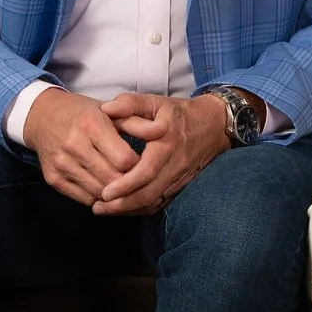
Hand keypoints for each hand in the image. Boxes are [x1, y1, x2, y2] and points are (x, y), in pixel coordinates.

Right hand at [24, 87, 141, 203]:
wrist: (42, 117)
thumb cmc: (82, 113)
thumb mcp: (109, 110)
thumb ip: (136, 122)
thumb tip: (164, 130)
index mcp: (91, 124)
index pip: (125, 160)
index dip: (140, 166)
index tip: (145, 164)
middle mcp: (74, 144)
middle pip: (113, 179)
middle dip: (129, 183)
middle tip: (138, 180)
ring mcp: (61, 164)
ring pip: (99, 192)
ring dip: (115, 194)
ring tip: (124, 186)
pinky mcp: (53, 179)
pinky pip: (84, 199)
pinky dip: (98, 197)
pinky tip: (105, 189)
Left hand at [93, 93, 231, 213]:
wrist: (214, 126)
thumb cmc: (180, 113)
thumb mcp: (155, 102)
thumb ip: (130, 103)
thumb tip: (106, 109)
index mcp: (167, 144)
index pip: (147, 171)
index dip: (126, 185)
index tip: (105, 193)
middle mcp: (174, 165)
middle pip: (148, 194)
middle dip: (122, 205)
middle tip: (97, 207)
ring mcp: (179, 179)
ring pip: (154, 202)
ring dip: (129, 210)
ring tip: (105, 210)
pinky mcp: (180, 186)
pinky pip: (160, 203)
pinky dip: (141, 209)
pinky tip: (124, 208)